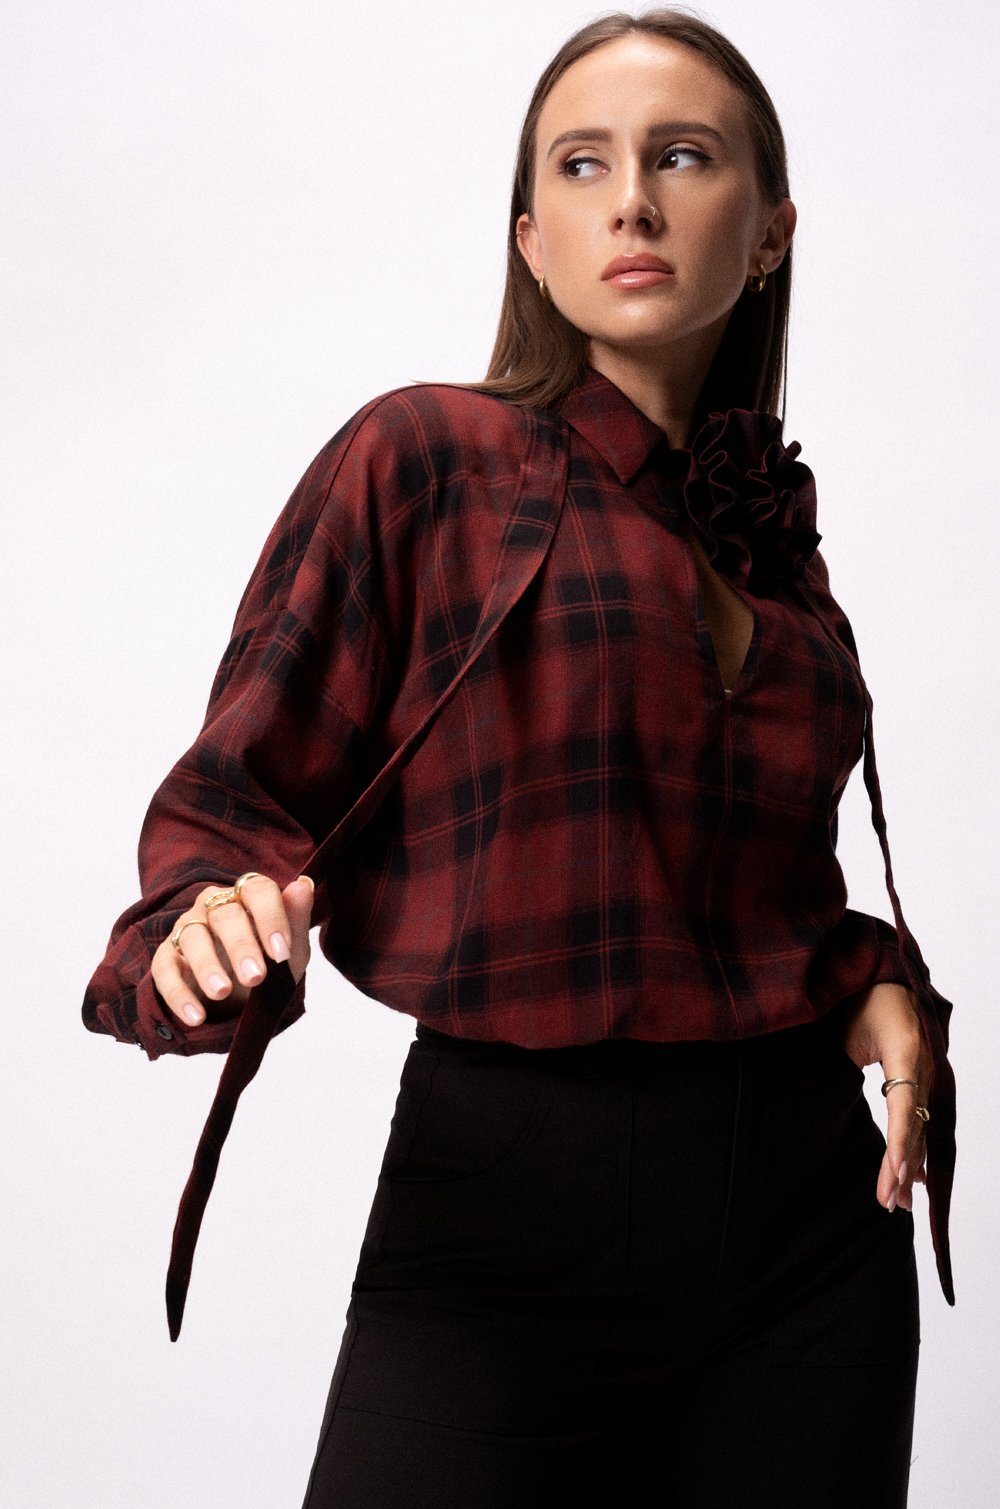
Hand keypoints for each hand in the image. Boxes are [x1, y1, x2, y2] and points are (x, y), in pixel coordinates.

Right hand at [151, 874, 313, 1027]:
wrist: (242, 999)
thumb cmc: (269, 964)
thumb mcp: (291, 949)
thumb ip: (297, 918)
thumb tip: (304, 885)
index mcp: (247, 896)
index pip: (258, 890)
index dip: (271, 918)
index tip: (281, 952)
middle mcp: (214, 906)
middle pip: (225, 915)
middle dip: (241, 946)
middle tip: (255, 977)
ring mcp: (188, 929)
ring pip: (192, 938)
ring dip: (207, 966)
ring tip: (223, 992)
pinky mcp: (167, 957)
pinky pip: (164, 970)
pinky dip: (178, 994)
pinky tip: (196, 1016)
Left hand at [838, 981, 929, 1213]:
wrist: (881, 973)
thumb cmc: (857, 995)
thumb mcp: (844, 1027)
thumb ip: (841, 1062)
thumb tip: (819, 1103)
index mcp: (905, 1048)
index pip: (903, 1105)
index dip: (901, 1144)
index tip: (896, 1177)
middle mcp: (921, 1063)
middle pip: (914, 1123)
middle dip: (903, 1165)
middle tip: (889, 1202)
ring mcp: (923, 1070)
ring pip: (918, 1124)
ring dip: (911, 1162)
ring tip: (899, 1200)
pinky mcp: (917, 1074)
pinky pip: (917, 1115)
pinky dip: (914, 1144)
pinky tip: (915, 1175)